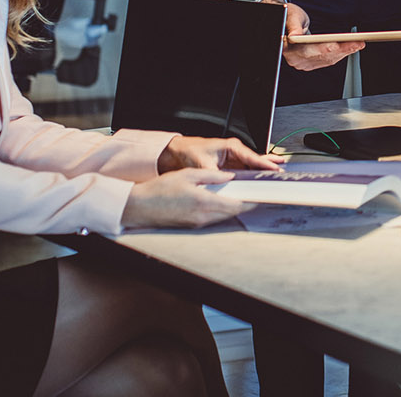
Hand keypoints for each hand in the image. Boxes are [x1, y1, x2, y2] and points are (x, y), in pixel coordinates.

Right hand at [121, 168, 250, 228]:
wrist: (139, 207)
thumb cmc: (159, 190)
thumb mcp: (188, 174)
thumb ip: (212, 176)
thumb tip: (229, 177)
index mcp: (204, 203)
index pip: (236, 205)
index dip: (251, 201)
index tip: (261, 196)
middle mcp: (203, 217)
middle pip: (233, 213)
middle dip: (245, 204)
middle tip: (254, 194)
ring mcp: (197, 223)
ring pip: (224, 217)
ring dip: (233, 208)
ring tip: (240, 196)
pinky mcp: (192, 225)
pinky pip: (213, 219)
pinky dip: (221, 211)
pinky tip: (222, 201)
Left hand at [157, 135, 283, 173]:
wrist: (177, 152)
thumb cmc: (189, 152)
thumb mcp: (202, 164)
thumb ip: (215, 175)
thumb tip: (224, 186)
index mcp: (231, 147)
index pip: (251, 157)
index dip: (263, 164)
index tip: (274, 169)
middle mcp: (234, 152)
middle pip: (256, 161)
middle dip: (269, 165)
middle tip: (281, 172)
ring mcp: (233, 159)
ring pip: (252, 166)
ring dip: (263, 171)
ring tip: (277, 174)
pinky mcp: (230, 167)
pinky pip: (245, 172)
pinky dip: (254, 175)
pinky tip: (262, 179)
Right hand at [276, 0, 363, 71]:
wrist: (284, 23)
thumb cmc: (288, 15)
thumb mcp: (291, 16)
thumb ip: (293, 26)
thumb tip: (295, 36)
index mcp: (289, 48)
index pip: (313, 50)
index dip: (332, 48)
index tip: (348, 44)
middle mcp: (295, 59)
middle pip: (323, 56)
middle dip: (344, 50)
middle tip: (360, 43)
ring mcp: (302, 63)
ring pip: (327, 60)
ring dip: (344, 52)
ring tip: (358, 45)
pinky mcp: (309, 63)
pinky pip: (327, 60)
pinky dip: (339, 54)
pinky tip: (349, 48)